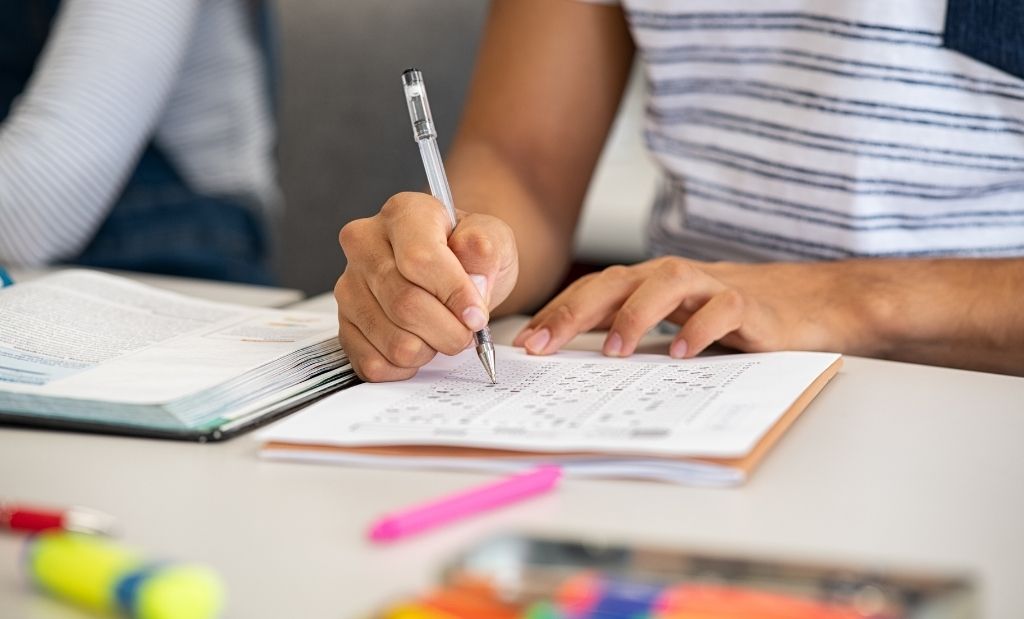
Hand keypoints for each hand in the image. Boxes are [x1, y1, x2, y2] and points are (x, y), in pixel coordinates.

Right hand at [335, 192, 517, 381]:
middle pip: (405, 304)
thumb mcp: (493, 240)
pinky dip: (407, 366)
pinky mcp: (344, 325)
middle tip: (466, 331)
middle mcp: (365, 245)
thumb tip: (473, 280)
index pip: (419, 259)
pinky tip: (420, 345)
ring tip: (441, 332)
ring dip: (430, 349)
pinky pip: (374, 363)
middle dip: (448, 330)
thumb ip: (486, 251)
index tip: (477, 316)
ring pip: (393, 341)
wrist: (451, 274)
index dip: (453, 294)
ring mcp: (349, 286)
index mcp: (403, 213)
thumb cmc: (469, 256)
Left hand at [513, 256, 872, 358]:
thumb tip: (578, 365)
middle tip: (544, 345)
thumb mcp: (676, 325)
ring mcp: (714, 286)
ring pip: (667, 284)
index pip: (594, 291)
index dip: (557, 313)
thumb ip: (636, 335)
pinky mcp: (751, 305)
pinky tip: (681, 353)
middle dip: (575, 311)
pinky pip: (722, 309)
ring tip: (613, 352)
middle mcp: (675, 278)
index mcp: (651, 284)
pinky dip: (700, 329)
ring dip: (635, 315)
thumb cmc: (734, 318)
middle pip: (617, 281)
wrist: (811, 303)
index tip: (524, 344)